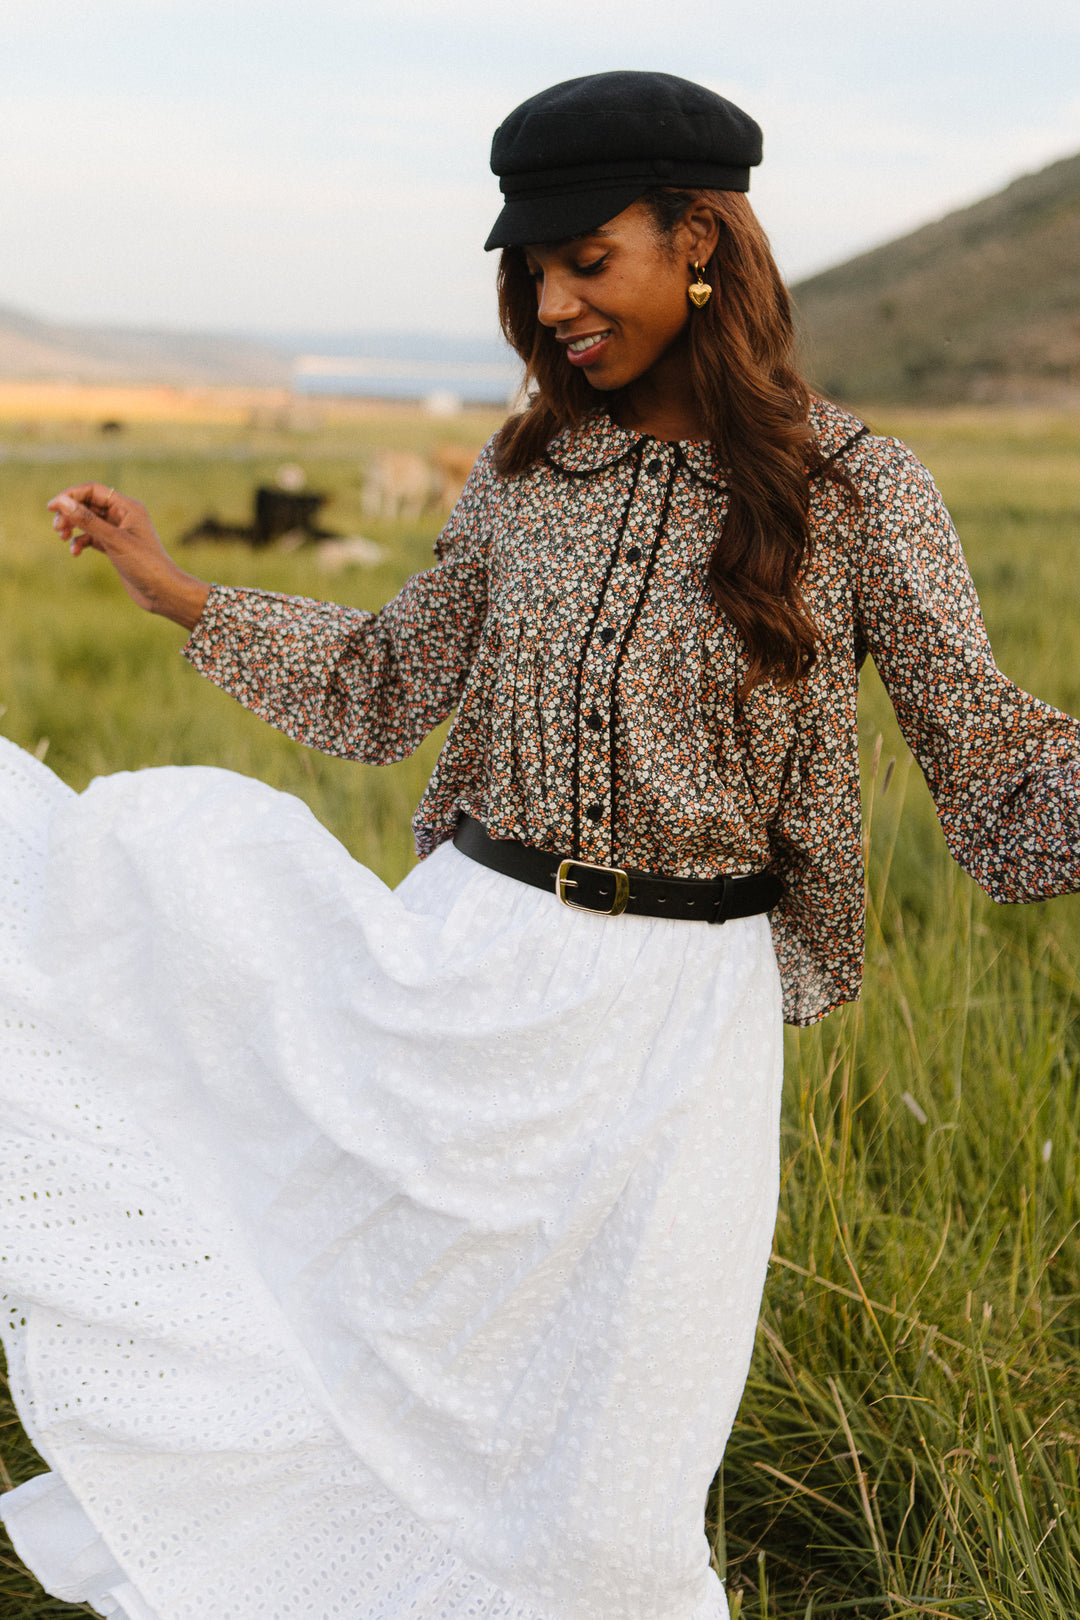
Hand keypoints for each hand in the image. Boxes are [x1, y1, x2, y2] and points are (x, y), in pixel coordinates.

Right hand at [47, 484, 210, 629]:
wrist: (163, 592)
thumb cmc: (145, 565)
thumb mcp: (114, 541)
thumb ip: (88, 521)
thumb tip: (62, 502)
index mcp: (128, 507)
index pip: (94, 490)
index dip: (71, 495)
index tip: (52, 507)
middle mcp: (124, 516)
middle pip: (89, 504)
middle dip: (70, 513)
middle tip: (57, 528)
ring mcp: (119, 532)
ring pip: (89, 522)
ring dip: (73, 527)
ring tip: (62, 537)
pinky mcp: (115, 548)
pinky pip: (92, 538)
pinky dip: (81, 542)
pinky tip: (75, 552)